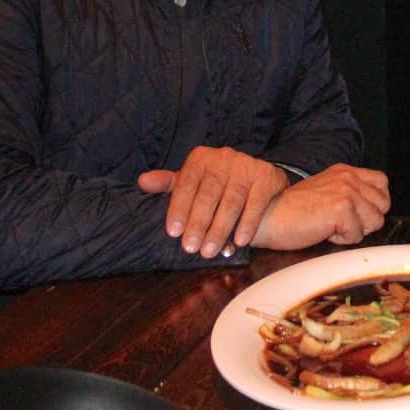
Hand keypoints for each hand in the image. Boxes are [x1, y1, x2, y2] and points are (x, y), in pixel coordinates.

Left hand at [136, 145, 286, 257]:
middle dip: (199, 223)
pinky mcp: (267, 177)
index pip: (186, 183)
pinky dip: (247, 223)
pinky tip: (240, 241)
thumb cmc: (217, 184)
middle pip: (209, 193)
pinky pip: (256, 202)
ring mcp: (247, 166)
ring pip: (232, 200)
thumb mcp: (191, 181)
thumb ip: (169, 184)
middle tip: (191, 248)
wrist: (258, 177)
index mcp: (201, 158)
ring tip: (210, 251)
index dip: (179, 209)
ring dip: (220, 228)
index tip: (173, 233)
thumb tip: (142, 181)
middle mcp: (224, 158)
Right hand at [252, 164, 389, 249]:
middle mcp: (349, 177)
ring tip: (329, 226)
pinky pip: (357, 235)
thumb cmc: (292, 211)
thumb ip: (350, 194)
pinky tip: (322, 231)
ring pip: (375, 221)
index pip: (382, 183)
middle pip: (383, 205)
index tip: (356, 213)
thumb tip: (374, 212)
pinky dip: (341, 239)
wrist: (268, 218)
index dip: (374, 203)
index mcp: (345, 171)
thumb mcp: (326, 192)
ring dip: (354, 231)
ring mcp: (347, 191)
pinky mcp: (342, 209)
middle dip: (366, 220)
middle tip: (340, 222)